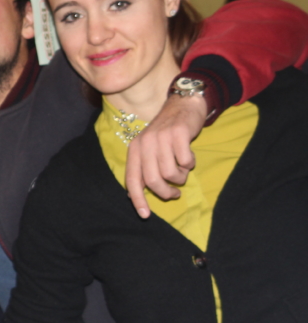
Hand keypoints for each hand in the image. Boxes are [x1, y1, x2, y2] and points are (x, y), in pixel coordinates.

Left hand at [125, 95, 206, 217]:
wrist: (182, 106)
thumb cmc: (166, 134)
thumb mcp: (149, 149)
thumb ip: (142, 169)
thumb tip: (131, 196)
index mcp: (135, 149)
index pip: (132, 180)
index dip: (138, 199)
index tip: (145, 215)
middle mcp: (145, 143)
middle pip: (154, 181)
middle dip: (166, 192)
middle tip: (175, 192)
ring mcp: (161, 138)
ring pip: (171, 173)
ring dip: (181, 177)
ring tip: (183, 169)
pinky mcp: (179, 134)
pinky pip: (186, 162)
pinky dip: (190, 164)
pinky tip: (188, 157)